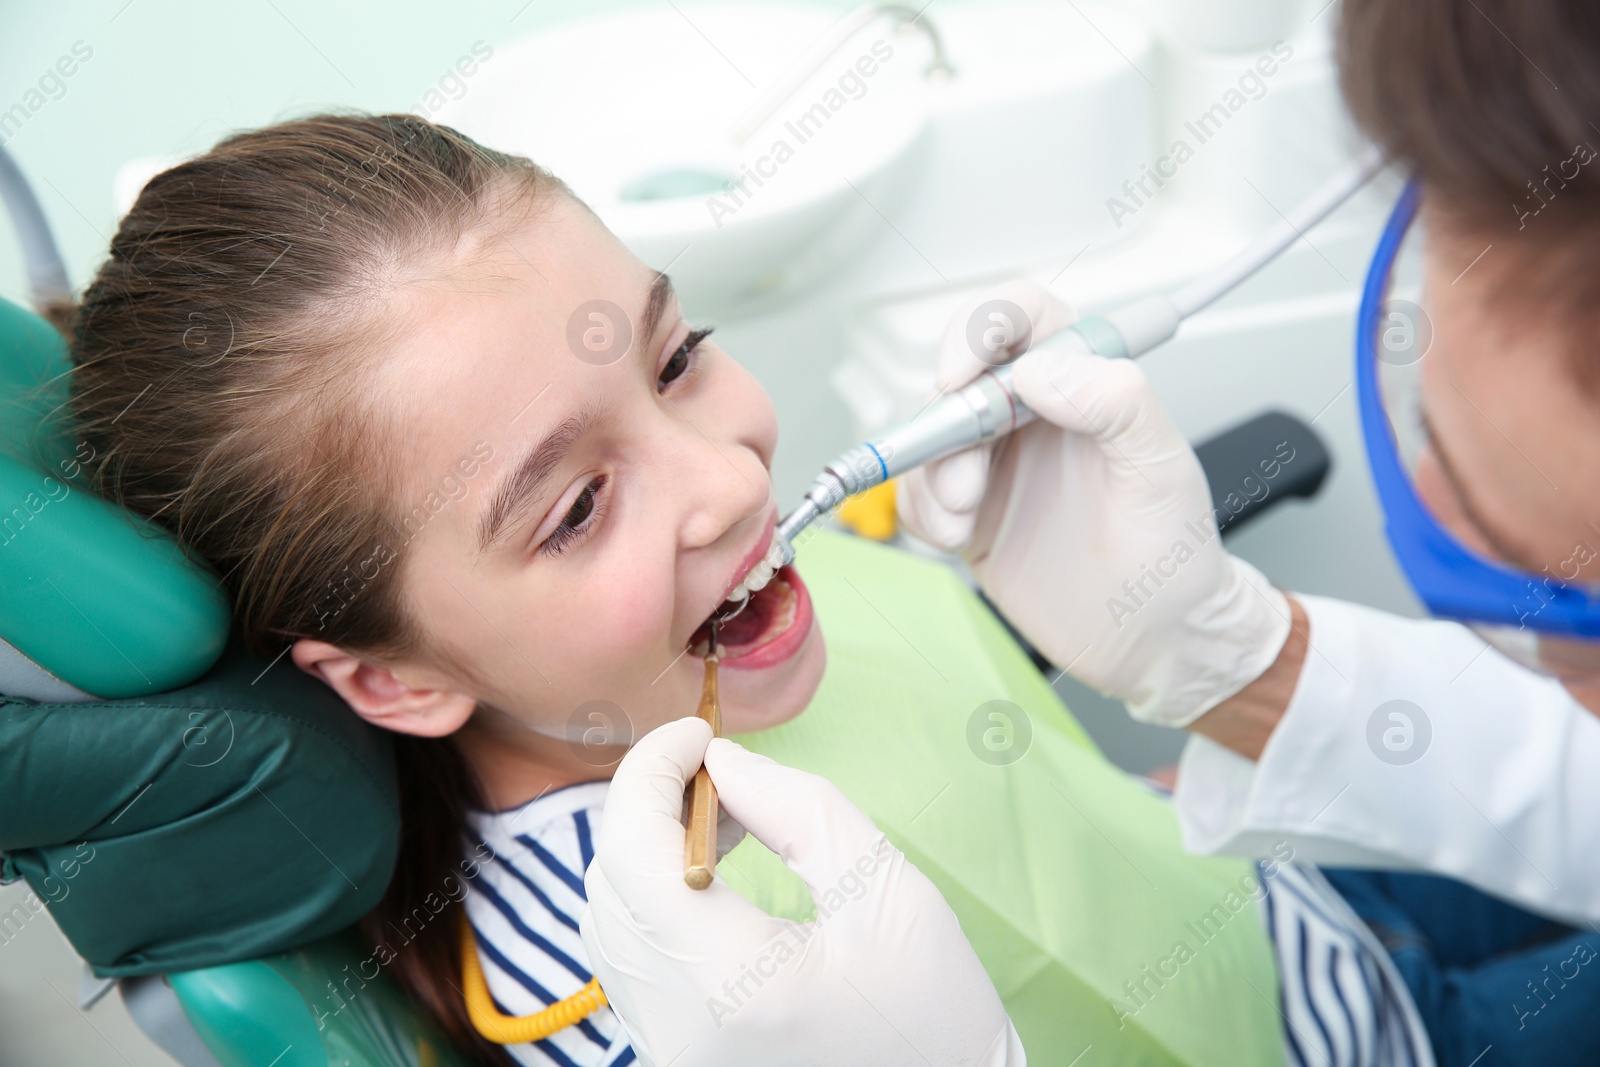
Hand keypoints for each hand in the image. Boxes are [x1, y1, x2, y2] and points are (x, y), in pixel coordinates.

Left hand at [580, 718, 1024, 1066]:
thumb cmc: (933, 1012)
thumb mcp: (887, 890)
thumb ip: (799, 810)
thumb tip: (722, 761)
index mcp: (732, 985)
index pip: (633, 852)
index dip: (651, 771)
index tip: (699, 732)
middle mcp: (678, 1029)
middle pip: (610, 884)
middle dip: (650, 805)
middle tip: (719, 770)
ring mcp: (668, 1052)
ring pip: (611, 922)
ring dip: (649, 851)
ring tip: (724, 817)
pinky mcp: (673, 1057)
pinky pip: (632, 962)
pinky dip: (655, 900)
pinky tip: (712, 872)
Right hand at [897, 280, 1289, 725]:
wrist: (1154, 642)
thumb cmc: (1172, 556)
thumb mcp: (1161, 468)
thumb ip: (1116, 402)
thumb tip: (1041, 368)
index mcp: (1084, 386)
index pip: (1020, 318)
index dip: (979, 328)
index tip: (960, 374)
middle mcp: (1032, 416)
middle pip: (957, 377)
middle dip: (946, 424)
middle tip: (966, 475)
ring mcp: (995, 465)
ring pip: (927, 438)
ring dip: (932, 476)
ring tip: (966, 516)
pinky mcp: (968, 515)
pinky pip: (916, 494)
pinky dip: (922, 513)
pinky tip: (959, 536)